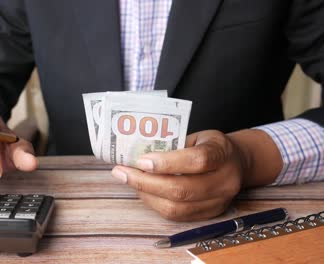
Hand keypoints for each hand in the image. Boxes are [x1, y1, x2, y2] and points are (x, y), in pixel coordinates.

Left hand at [111, 129, 282, 220]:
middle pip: (182, 189)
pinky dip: (154, 203)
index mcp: (222, 153)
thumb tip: (136, 153)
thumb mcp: (196, 135)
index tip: (141, 160)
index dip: (167, 163)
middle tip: (122, 172)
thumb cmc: (209, 145)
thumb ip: (173, 144)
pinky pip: (176, 216)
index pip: (197, 160)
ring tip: (128, 181)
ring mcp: (219, 202)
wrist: (236, 162)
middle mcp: (225, 181)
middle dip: (145, 182)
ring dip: (146, 195)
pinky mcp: (209, 215)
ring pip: (176, 208)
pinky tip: (142, 190)